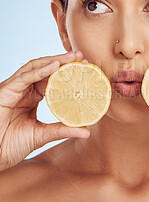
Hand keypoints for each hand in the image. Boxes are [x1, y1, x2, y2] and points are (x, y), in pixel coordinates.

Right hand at [0, 51, 89, 171]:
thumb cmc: (11, 145)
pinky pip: (25, 77)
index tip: (86, 69)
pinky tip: (55, 66)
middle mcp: (24, 90)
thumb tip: (87, 131)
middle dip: (64, 62)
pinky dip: (40, 70)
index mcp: (32, 97)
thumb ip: (62, 130)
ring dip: (55, 60)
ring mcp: (15, 88)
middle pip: (45, 70)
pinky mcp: (6, 90)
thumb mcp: (42, 135)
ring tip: (73, 57)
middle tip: (82, 57)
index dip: (68, 74)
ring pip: (35, 68)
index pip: (52, 80)